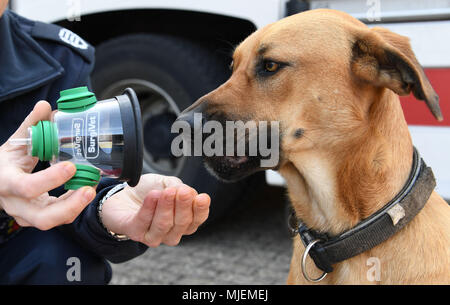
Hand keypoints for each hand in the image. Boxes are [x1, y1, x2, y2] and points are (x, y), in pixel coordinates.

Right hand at [0, 101, 95, 229]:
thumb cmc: (6, 161)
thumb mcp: (14, 142)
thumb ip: (31, 125)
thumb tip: (45, 106)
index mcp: (6, 182)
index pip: (27, 187)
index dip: (50, 179)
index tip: (71, 166)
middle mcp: (15, 203)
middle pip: (42, 217)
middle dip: (69, 205)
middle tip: (88, 189)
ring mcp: (25, 215)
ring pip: (51, 221)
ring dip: (75, 208)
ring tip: (91, 189)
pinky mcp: (36, 218)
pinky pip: (57, 218)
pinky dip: (73, 207)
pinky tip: (84, 191)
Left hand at [99, 174, 210, 246]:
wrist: (124, 193)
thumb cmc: (149, 190)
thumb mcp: (168, 183)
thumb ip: (179, 187)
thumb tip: (188, 193)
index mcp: (184, 221)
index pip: (197, 219)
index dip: (201, 210)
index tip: (202, 197)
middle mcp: (171, 232)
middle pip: (182, 223)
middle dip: (183, 206)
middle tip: (182, 191)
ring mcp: (154, 236)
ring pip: (164, 225)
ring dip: (166, 207)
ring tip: (166, 192)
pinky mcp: (135, 233)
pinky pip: (144, 222)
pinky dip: (149, 208)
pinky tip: (153, 195)